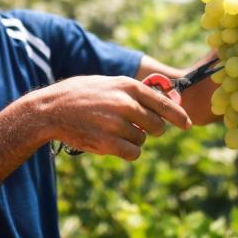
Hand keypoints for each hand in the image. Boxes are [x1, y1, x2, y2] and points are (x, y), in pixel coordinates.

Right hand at [39, 75, 191, 160]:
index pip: (163, 102)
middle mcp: (125, 104)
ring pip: (142, 140)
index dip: (178, 116)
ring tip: (112, 131)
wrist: (50, 109)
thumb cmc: (80, 95)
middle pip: (157, 125)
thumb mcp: (108, 83)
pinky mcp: (107, 143)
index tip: (187, 125)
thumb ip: (133, 92)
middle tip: (136, 128)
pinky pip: (133, 153)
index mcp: (127, 86)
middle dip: (151, 130)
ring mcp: (116, 124)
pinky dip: (127, 152)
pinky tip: (113, 144)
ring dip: (132, 140)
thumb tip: (160, 105)